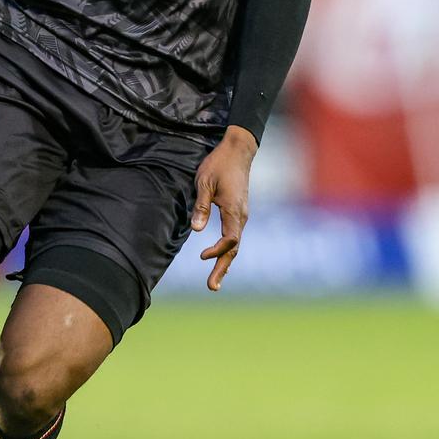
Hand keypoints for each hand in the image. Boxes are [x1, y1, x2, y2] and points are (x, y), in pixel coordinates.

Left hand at [191, 125, 256, 291]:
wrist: (238, 151)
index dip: (216, 251)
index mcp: (234, 211)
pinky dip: (227, 251)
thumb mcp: (204, 184)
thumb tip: (197, 230)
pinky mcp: (239, 212)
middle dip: (222, 268)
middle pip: (234, 249)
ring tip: (215, 281)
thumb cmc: (219, 165)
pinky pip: (234, 236)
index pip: (230, 240)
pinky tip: (220, 258)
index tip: (201, 257)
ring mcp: (241, 215)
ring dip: (225, 262)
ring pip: (235, 245)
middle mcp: (241, 217)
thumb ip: (201, 207)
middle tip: (212, 287)